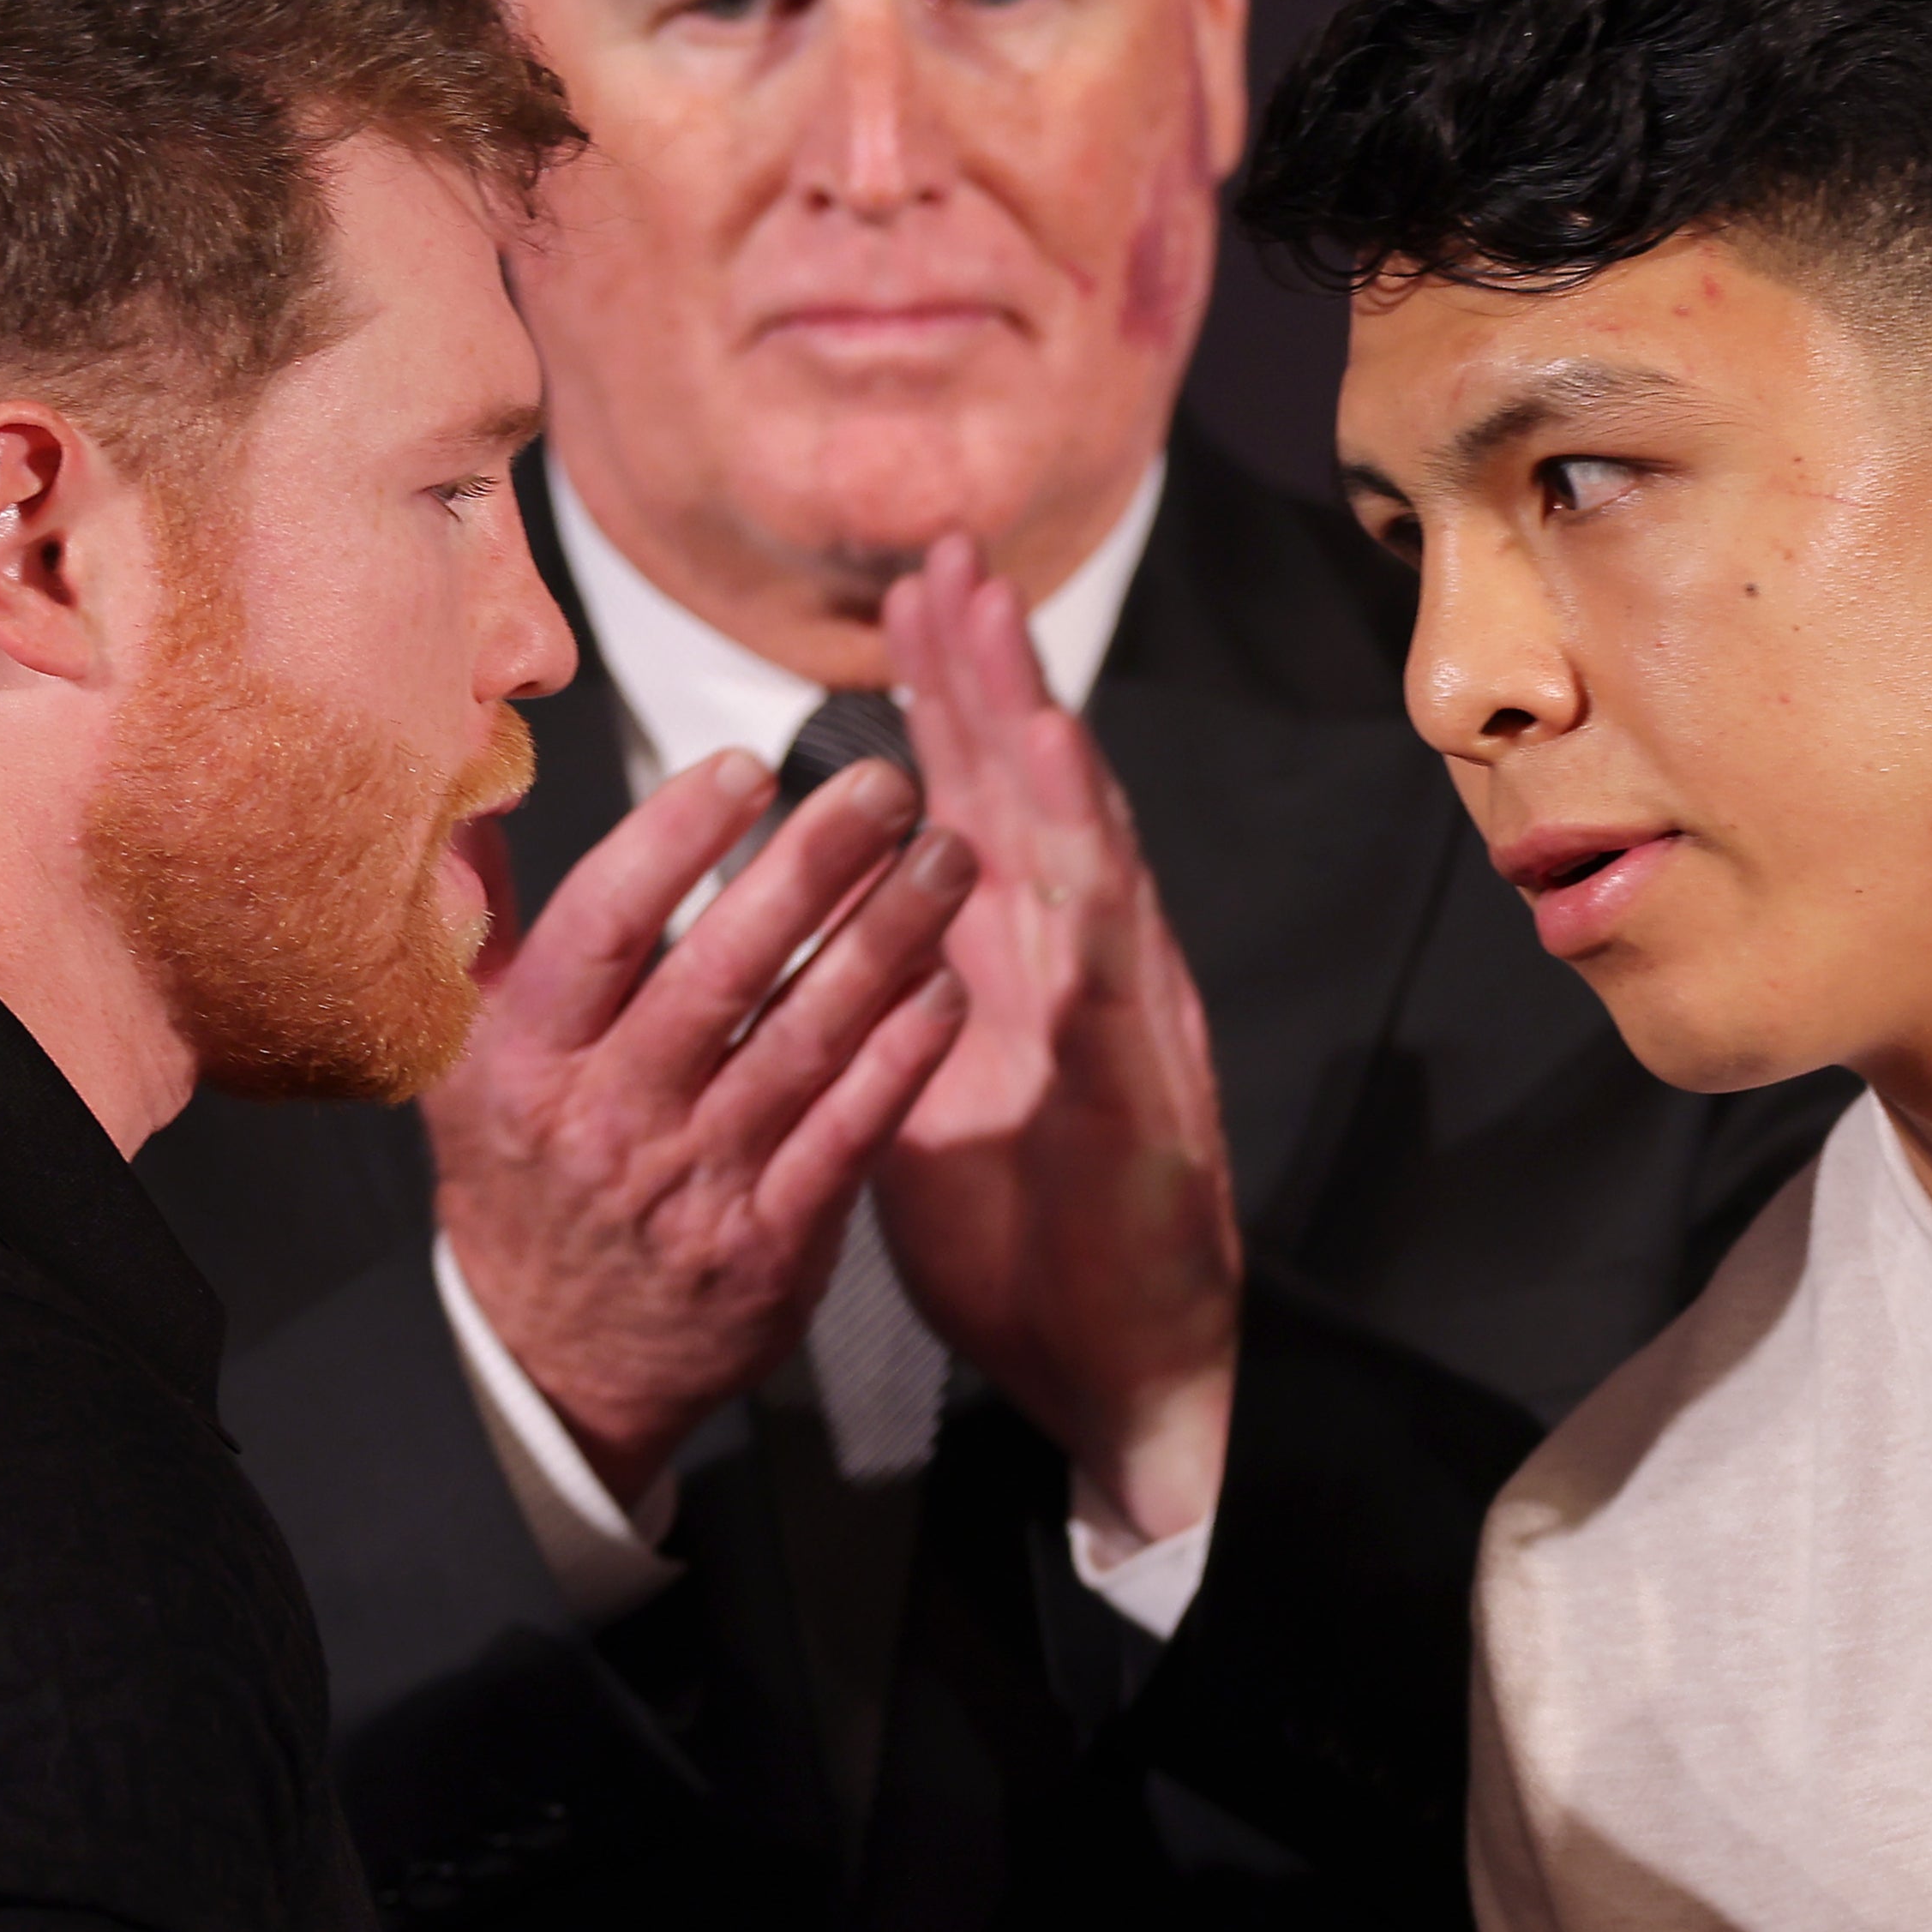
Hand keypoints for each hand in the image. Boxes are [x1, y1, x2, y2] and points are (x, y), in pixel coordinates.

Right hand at [424, 749, 976, 1504]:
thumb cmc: (523, 1178)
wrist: (554, 1363)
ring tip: (949, 856)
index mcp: (526, 1056)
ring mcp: (696, 1185)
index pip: (603, 924)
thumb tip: (477, 793)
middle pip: (721, 971)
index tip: (747, 763)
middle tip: (889, 784)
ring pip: (806, 1041)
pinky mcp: (773, 1245)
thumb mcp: (459, 1059)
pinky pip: (853, 1131)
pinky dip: (906, 1054)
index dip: (674, 837)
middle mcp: (609, 1116)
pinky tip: (951, 983)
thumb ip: (479, 925)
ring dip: (888, 940)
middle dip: (815, 866)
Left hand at [873, 536, 1240, 1544]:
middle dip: (990, 672)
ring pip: (1081, 846)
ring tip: (1002, 630)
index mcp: (1016, 971)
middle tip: (947, 558)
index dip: (944, 702)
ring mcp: (1120, 1014)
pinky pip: (1109, 958)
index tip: (899, 600)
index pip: (977, 808)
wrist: (1118, 1374)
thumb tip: (794, 955)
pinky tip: (1057, 790)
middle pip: (1032, 793)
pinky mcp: (1138, 1080)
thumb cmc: (1023, 1245)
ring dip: (1039, 733)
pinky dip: (1084, 865)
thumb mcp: (916, 1107)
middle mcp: (1078, 969)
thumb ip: (876, 1015)